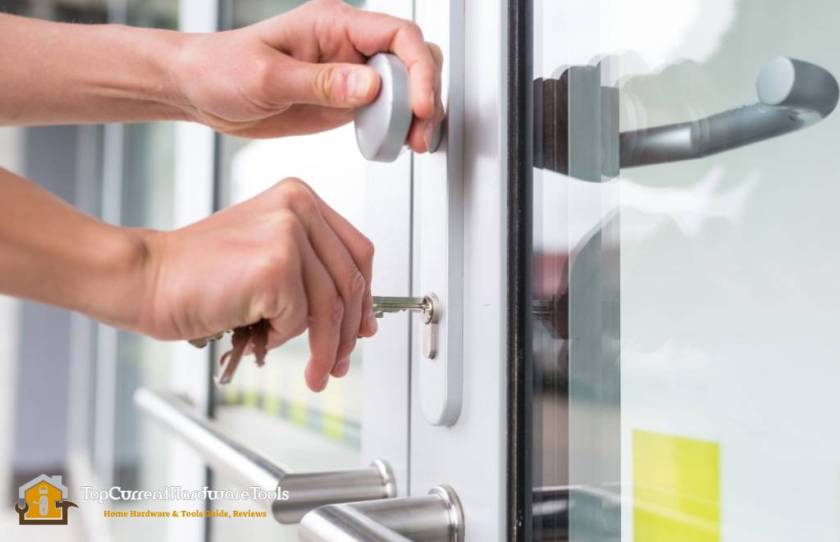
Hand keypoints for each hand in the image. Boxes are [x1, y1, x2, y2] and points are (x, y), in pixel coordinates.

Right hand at [137, 178, 375, 391]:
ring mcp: (289, 232)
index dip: (365, 296)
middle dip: (348, 332)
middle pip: (350, 281)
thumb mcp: (265, 257)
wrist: (146, 279)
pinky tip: (258, 334)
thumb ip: (311, 273)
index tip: (362, 326)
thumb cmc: (196, 274)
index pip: (357, 252)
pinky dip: (281, 338)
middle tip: (338, 362)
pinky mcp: (277, 264)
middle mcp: (298, 207)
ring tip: (315, 372)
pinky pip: (300, 319)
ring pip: (331, 306)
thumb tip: (355, 316)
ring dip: (324, 348)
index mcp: (298, 198)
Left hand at [171, 0, 443, 151]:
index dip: (419, 70)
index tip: (419, 106)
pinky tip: (396, 144)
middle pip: (411, 58)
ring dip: (417, 115)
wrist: (199, 90)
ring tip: (415, 144)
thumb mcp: (268, 77)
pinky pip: (386, 109)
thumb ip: (321, 82)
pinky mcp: (344, 100)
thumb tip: (370, 86)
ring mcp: (349, 73)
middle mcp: (347, 45)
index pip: (397, 35)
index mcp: (332, 24)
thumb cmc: (221, 68)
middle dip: (426, 94)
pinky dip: (399, 126)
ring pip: (405, 86)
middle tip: (421, 132)